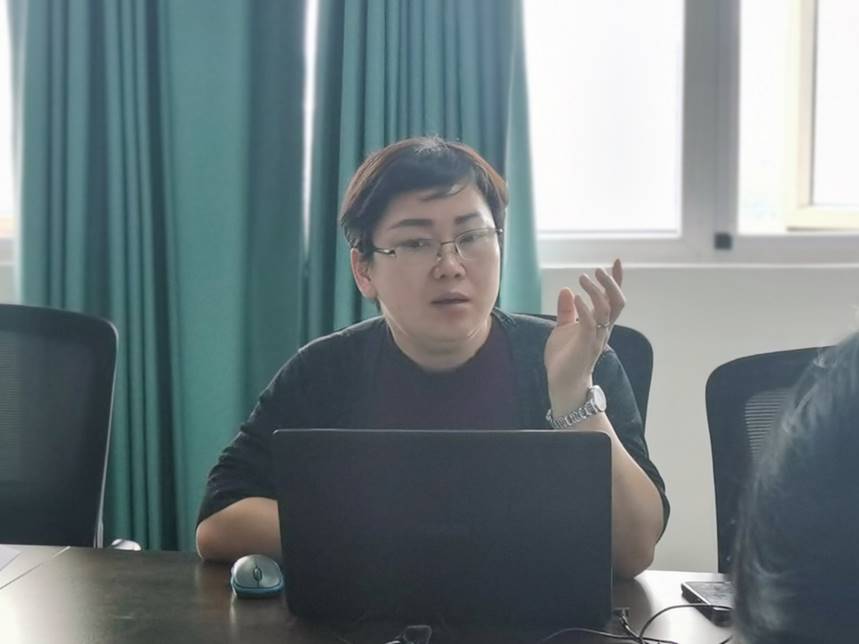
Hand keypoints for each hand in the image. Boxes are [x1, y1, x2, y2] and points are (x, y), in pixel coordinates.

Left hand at [544, 259, 625, 413]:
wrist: (562, 382)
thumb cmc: (565, 358)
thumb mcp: (562, 329)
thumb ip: (566, 311)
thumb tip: (566, 290)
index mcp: (599, 323)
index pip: (612, 298)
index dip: (616, 280)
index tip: (617, 261)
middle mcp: (602, 329)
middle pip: (617, 302)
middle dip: (611, 283)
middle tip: (598, 270)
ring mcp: (596, 337)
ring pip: (607, 310)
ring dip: (596, 292)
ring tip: (582, 278)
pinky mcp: (586, 345)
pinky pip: (590, 324)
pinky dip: (585, 308)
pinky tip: (576, 297)